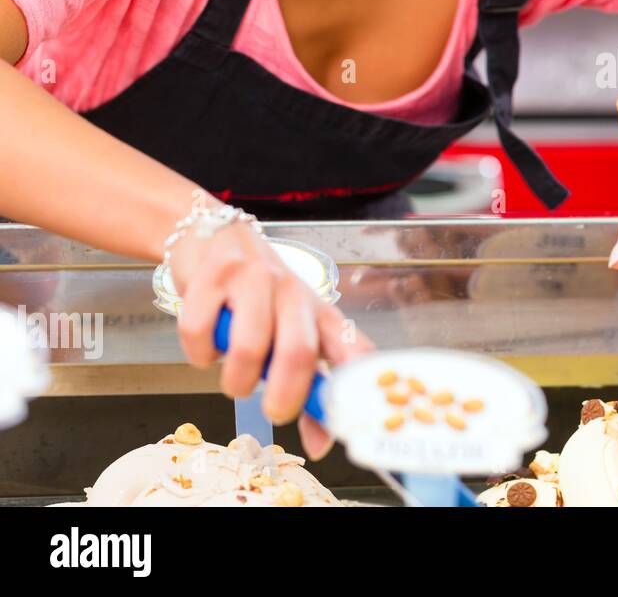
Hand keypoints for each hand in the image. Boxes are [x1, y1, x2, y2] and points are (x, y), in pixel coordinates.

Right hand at [168, 218, 372, 459]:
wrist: (214, 237)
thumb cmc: (259, 297)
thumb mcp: (290, 333)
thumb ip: (307, 387)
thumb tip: (321, 444)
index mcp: (319, 313)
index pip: (352, 346)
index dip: (355, 383)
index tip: (348, 419)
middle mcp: (293, 293)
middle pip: (299, 351)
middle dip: (285, 395)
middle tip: (273, 412)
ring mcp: (253, 280)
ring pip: (249, 346)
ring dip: (236, 379)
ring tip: (234, 379)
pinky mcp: (213, 275)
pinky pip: (200, 330)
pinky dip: (198, 353)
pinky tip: (205, 346)